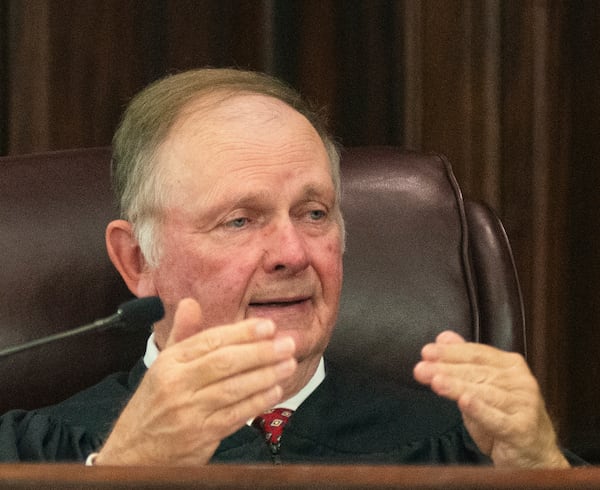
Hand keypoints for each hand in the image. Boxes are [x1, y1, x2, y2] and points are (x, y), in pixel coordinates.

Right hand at [95, 298, 296, 464]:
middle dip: (261, 352)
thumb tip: (190, 303)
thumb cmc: (154, 403)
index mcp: (169, 363)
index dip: (242, 332)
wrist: (134, 452)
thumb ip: (182, 333)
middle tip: (287, 344)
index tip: (268, 326)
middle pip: (225, 363)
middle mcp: (177, 385)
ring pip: (233, 389)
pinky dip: (257, 402)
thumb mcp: (162, 365)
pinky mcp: (200, 436)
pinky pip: (235, 415)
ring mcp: (189, 412)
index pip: (210, 341)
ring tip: (288, 364)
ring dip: (266, 375)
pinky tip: (275, 390)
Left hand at [413, 331, 568, 467]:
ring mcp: (525, 405)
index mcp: (511, 365)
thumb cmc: (504, 417)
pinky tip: (464, 402)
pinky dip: (480, 410)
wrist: (534, 455)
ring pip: (485, 393)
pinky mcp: (523, 429)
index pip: (477, 353)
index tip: (426, 352)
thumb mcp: (481, 387)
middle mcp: (521, 382)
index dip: (451, 352)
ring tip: (436, 382)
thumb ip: (463, 363)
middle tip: (422, 368)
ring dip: (457, 386)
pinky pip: (498, 419)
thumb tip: (443, 337)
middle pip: (478, 372)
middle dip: (446, 369)